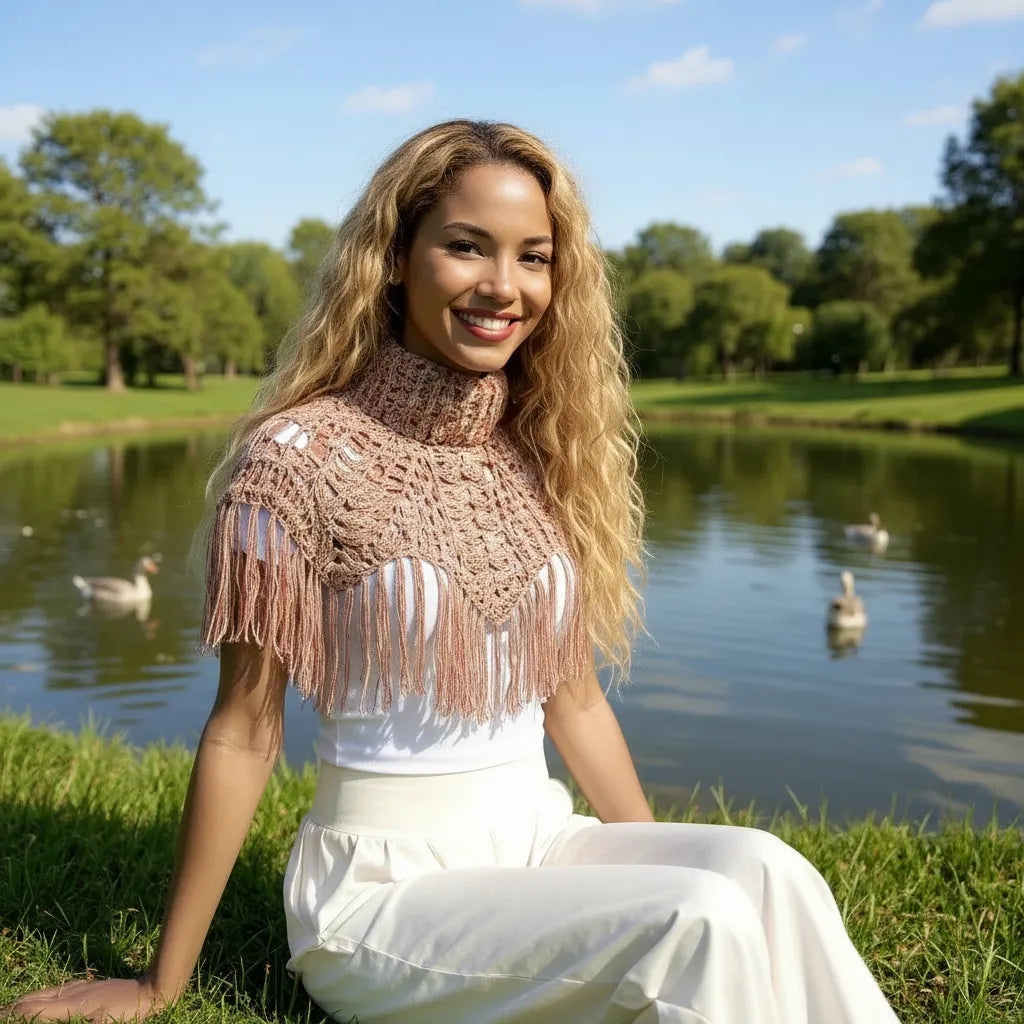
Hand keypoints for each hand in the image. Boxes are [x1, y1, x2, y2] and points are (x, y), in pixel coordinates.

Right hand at [1, 977, 164, 1022]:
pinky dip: (49, 992)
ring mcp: (85, 988)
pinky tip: (50, 993)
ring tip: (16, 1004)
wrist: (154, 990)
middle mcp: (75, 995)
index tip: (3, 1014)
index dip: (17, 1013)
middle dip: (18, 1006)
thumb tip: (58, 1007)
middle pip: (39, 999)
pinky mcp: (94, 986)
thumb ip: (81, 1019)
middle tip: (2, 1011)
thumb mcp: (103, 1022)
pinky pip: (65, 988)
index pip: (37, 1009)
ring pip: (51, 991)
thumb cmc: (132, 1013)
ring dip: (31, 998)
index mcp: (74, 1006)